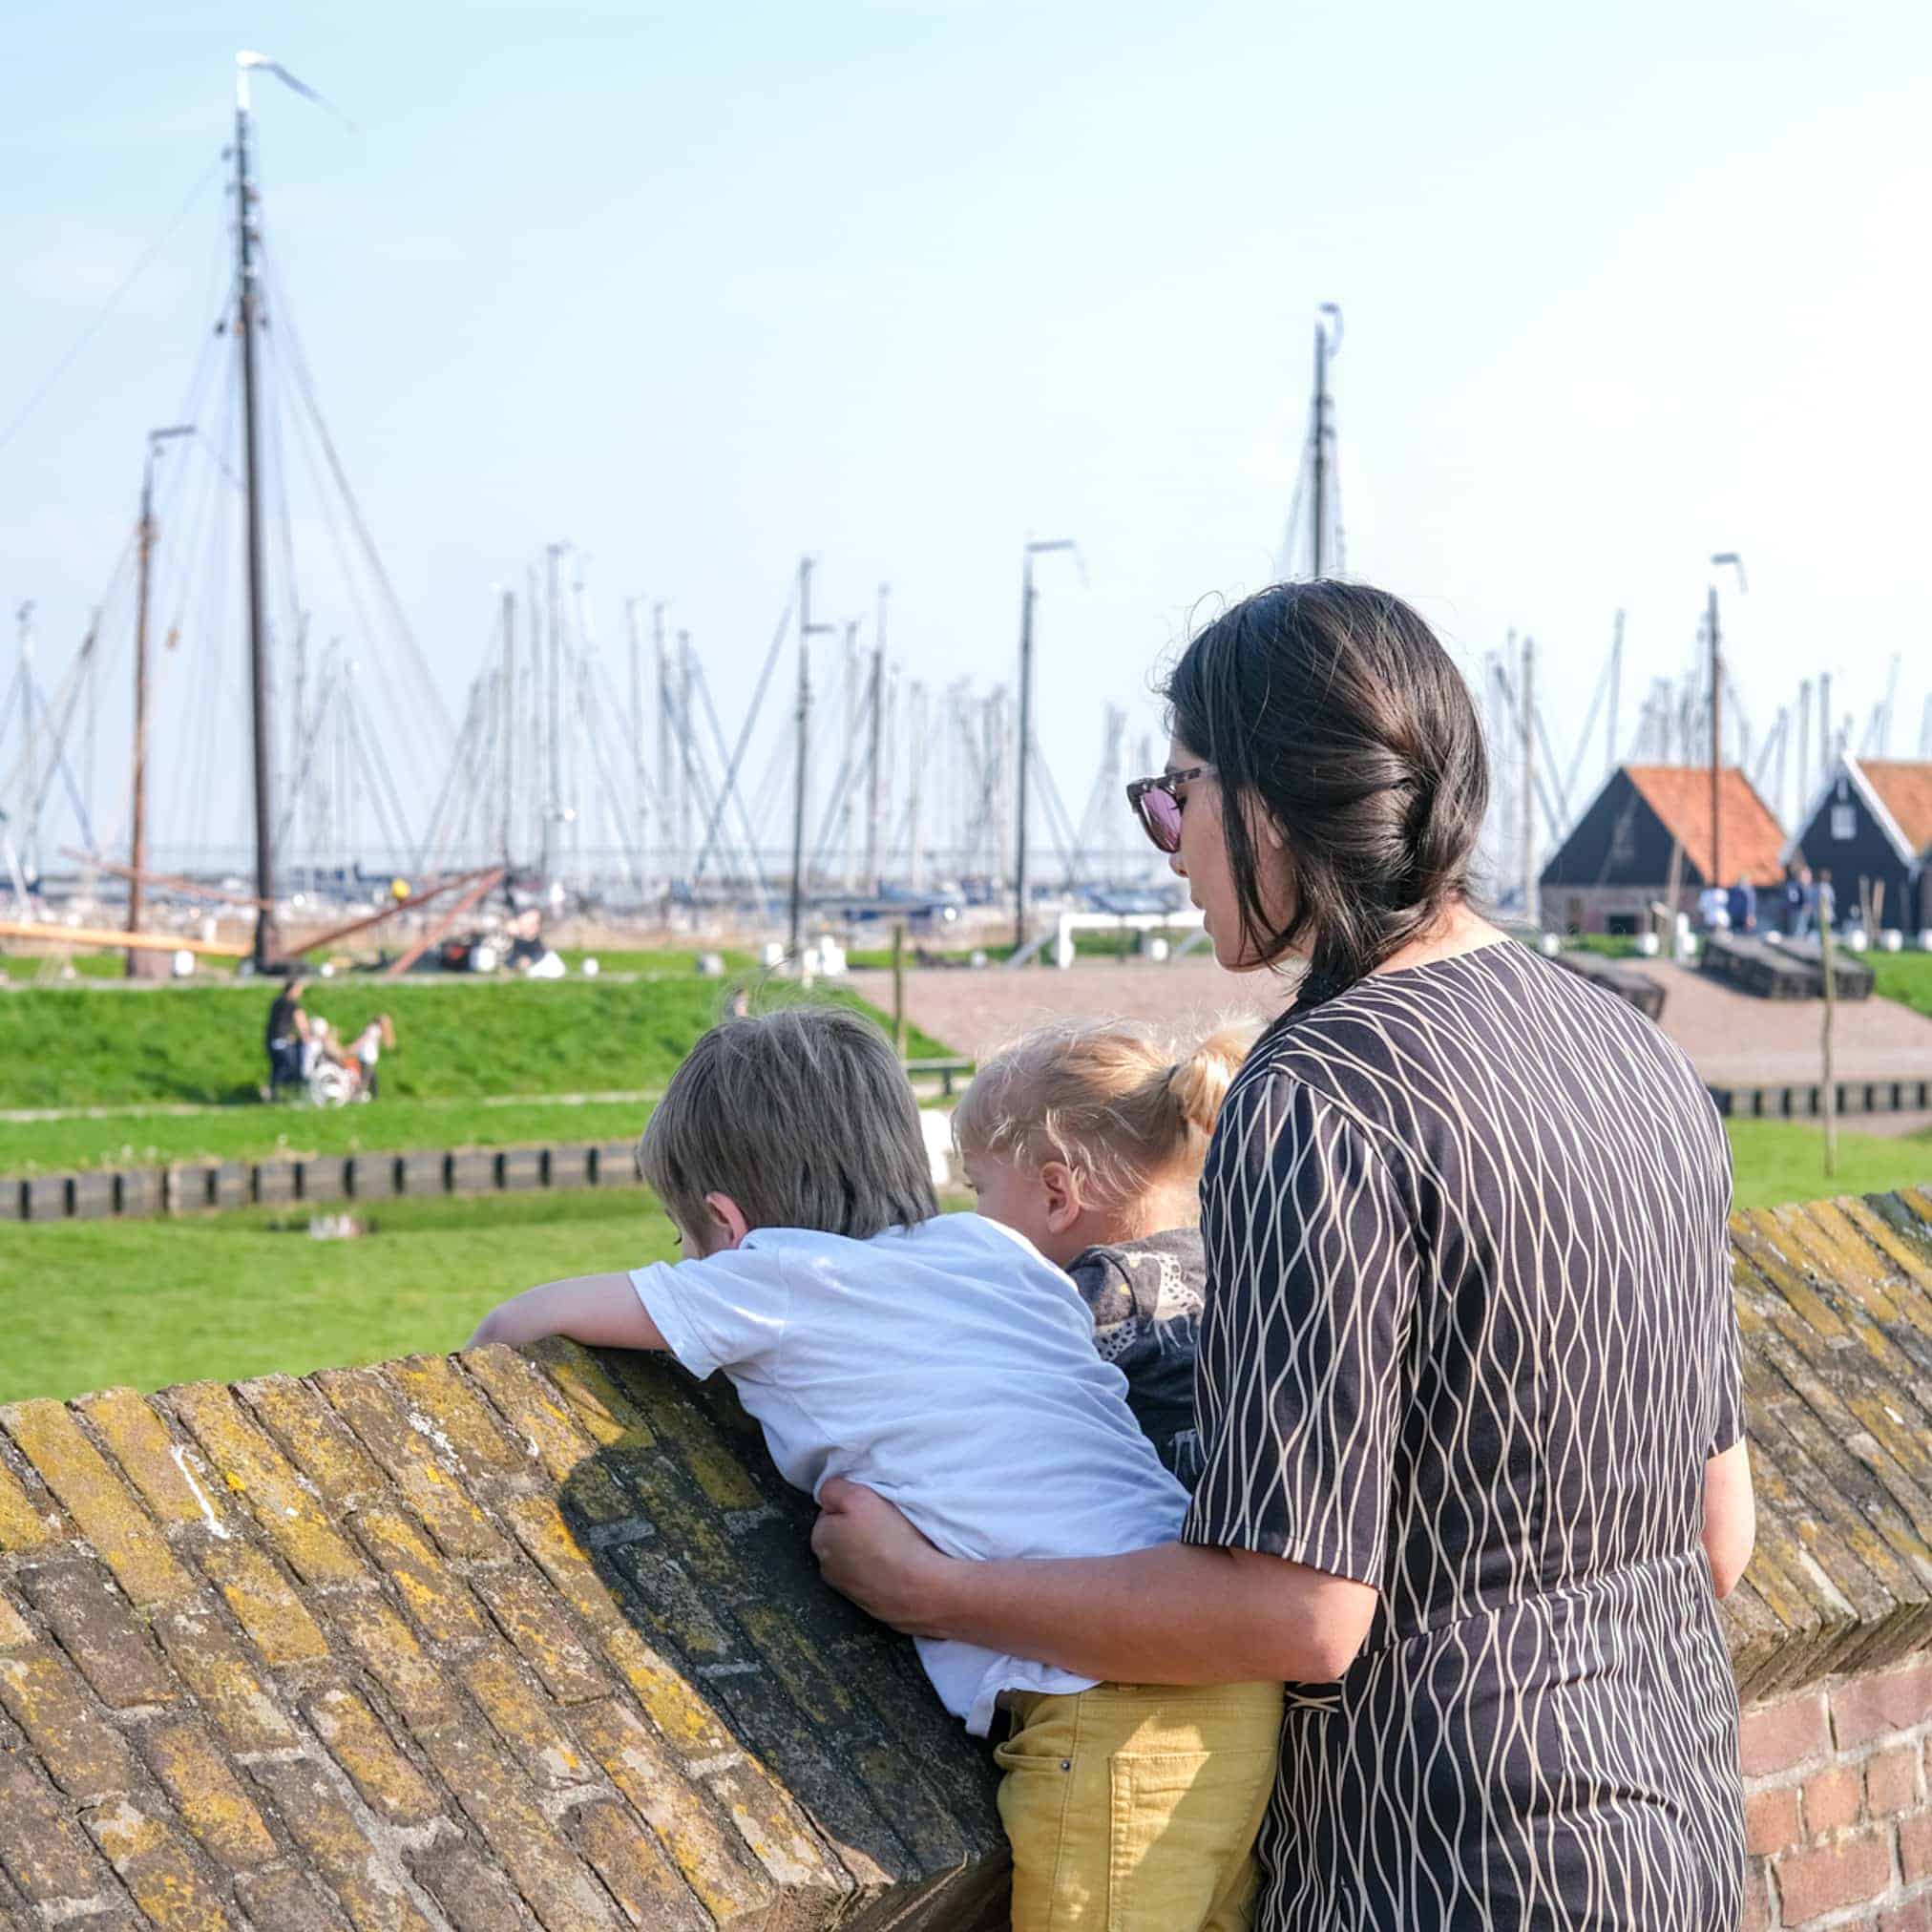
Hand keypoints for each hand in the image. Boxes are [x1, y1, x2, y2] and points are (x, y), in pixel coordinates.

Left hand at [811, 1478, 955, 1635]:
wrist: (921, 1588)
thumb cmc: (889, 1539)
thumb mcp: (858, 1496)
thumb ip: (835, 1489)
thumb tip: (827, 1493)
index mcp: (820, 1540)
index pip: (831, 1513)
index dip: (852, 1506)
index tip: (872, 1508)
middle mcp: (827, 1569)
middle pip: (843, 1537)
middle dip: (859, 1530)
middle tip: (885, 1525)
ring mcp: (849, 1591)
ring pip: (859, 1559)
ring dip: (872, 1552)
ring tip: (896, 1545)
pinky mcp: (870, 1605)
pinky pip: (875, 1579)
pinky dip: (884, 1572)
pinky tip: (901, 1566)